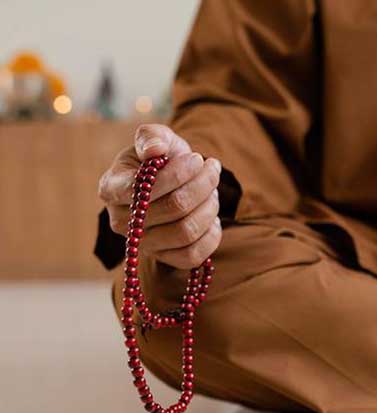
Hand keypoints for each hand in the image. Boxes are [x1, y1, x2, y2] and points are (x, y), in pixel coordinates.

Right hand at [98, 124, 221, 268]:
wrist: (170, 184)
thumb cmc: (160, 159)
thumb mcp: (155, 139)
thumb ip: (151, 136)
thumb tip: (155, 149)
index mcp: (111, 188)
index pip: (142, 188)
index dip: (177, 174)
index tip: (197, 159)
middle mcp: (121, 222)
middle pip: (174, 207)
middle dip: (202, 185)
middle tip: (212, 169)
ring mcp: (142, 245)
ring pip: (187, 231)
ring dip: (209, 207)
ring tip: (212, 190)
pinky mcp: (164, 259)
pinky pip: (193, 256)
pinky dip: (211, 234)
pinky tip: (211, 216)